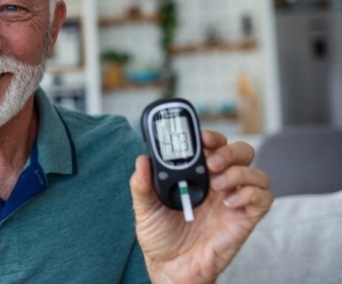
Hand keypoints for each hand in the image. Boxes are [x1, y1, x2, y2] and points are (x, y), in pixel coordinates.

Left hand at [129, 130, 272, 283]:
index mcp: (197, 175)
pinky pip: (263, 198)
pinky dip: (249, 194)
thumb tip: (142, 160)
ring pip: (256, 172)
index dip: (212, 137)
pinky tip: (229, 203)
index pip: (213, 146)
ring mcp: (234, 200)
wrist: (171, 268)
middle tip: (212, 162)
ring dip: (239, 172)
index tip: (202, 137)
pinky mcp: (245, 219)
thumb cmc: (160, 236)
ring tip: (217, 185)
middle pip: (241, 152)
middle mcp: (219, 183)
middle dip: (229, 151)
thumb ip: (142, 184)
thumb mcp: (144, 208)